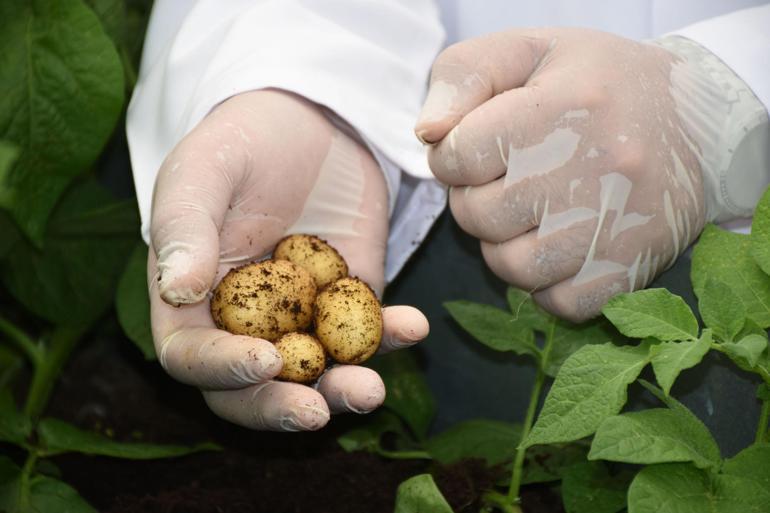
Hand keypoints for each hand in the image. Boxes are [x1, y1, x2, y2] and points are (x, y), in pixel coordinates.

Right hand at [148, 89, 428, 430]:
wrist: (310, 119)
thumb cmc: (242, 140)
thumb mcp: (203, 171)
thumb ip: (183, 228)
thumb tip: (177, 292)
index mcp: (190, 299)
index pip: (192, 356)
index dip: (222, 370)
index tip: (266, 360)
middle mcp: (243, 319)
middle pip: (251, 387)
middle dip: (281, 406)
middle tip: (316, 412)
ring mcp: (300, 316)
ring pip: (314, 374)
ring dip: (341, 389)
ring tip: (371, 389)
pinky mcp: (349, 301)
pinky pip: (367, 333)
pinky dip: (389, 338)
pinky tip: (413, 327)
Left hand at [415, 28, 705, 321]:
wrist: (698, 123)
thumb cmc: (598, 84)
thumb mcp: (530, 50)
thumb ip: (464, 76)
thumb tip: (428, 134)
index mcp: (564, 105)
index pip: (459, 154)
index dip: (452, 155)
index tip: (476, 149)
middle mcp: (595, 169)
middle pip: (480, 215)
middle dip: (474, 200)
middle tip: (502, 181)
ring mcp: (617, 226)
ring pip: (513, 267)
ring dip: (503, 246)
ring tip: (526, 216)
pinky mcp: (633, 269)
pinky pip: (559, 303)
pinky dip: (544, 283)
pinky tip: (557, 248)